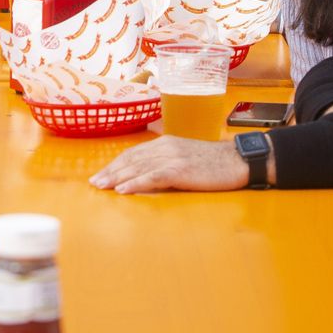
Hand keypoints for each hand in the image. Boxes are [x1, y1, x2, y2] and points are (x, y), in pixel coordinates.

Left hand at [89, 135, 249, 193]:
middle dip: (110, 171)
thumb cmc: (215, 162)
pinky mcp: (181, 170)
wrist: (238, 160)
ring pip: (138, 167)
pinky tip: (123, 189)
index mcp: (165, 143)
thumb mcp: (186, 156)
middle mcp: (165, 147)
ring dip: (116, 178)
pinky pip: (153, 177)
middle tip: (94, 183)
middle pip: (131, 159)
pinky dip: (135, 183)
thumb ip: (168, 161)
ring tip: (101, 186)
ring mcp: (172, 157)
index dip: (115, 164)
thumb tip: (149, 173)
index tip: (101, 174)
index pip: (133, 153)